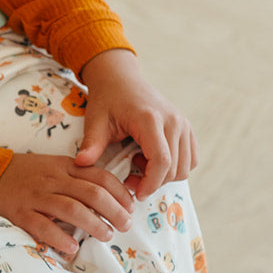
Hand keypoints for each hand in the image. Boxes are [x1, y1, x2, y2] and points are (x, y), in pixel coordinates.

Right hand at [0, 152, 134, 257]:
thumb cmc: (23, 173)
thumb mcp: (53, 166)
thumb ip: (77, 178)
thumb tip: (106, 199)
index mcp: (64, 166)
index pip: (100, 176)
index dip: (120, 192)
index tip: (131, 207)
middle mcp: (53, 179)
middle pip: (92, 193)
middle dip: (114, 211)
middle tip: (125, 225)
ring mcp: (36, 196)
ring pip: (72, 209)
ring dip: (94, 224)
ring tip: (107, 236)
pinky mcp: (20, 213)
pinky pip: (43, 226)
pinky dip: (59, 238)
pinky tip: (72, 247)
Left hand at [77, 49, 197, 199]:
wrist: (121, 79)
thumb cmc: (107, 100)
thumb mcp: (95, 121)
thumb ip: (91, 144)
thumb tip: (81, 164)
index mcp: (151, 119)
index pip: (162, 160)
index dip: (151, 183)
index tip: (136, 194)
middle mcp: (173, 121)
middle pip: (175, 168)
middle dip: (154, 182)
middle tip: (130, 179)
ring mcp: (183, 124)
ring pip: (186, 166)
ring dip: (164, 175)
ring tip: (139, 165)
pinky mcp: (186, 127)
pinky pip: (190, 158)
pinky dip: (174, 167)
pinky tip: (150, 159)